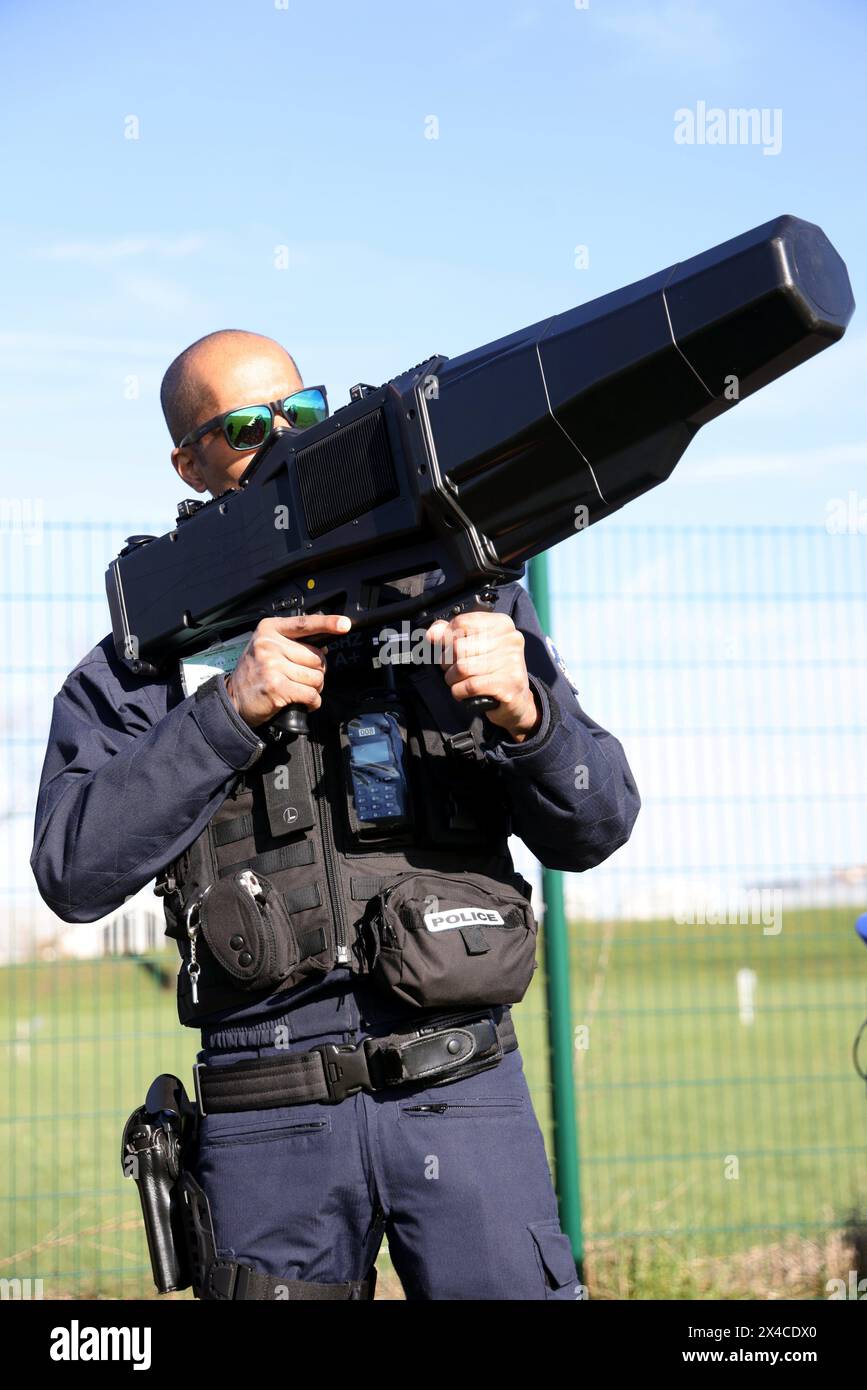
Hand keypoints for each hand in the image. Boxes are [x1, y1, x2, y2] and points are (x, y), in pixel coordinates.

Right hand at [225, 614, 350, 727]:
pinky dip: (313, 702)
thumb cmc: (254, 673)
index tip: (344, 624)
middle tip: (304, 678)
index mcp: (269, 629)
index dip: (327, 623)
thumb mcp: (267, 647)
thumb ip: (292, 643)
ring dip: (315, 688)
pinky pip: (310, 694)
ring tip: (300, 690)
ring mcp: (272, 665)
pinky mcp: (276, 687)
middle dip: (317, 671)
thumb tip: (324, 645)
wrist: (232, 699)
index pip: (304, 623)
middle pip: (316, 656)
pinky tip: (305, 703)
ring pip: (316, 677)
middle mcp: (270, 644)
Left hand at [424, 611, 540, 741]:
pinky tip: (463, 692)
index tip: (446, 648)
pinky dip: (459, 691)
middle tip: (452, 669)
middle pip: (459, 646)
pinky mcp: (509, 684)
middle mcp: (510, 640)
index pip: (462, 623)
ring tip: (457, 681)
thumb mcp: (474, 646)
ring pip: (462, 667)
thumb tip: (432, 633)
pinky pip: (470, 686)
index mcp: (502, 624)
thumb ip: (451, 635)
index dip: (446, 638)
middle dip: (447, 662)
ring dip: (452, 678)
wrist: (517, 699)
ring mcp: (512, 662)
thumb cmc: (492, 670)